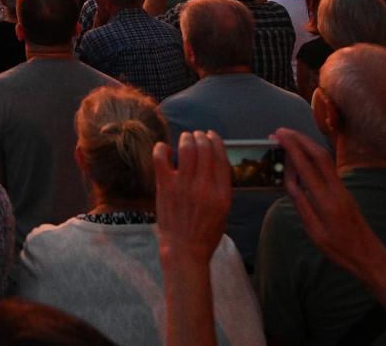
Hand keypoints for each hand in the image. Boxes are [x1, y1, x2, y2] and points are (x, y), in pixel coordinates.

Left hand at [154, 130, 230, 266]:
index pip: (221, 157)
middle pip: (204, 149)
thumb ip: (221, 186)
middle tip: (196, 136)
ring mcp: (184, 186)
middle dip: (200, 137)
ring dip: (186, 139)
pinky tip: (165, 149)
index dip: (216, 142)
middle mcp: (205, 186)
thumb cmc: (205, 232)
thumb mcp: (224, 211)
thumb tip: (214, 161)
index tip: (211, 136)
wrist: (185, 250)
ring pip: (186, 149)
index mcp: (222, 193)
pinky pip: (161, 158)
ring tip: (184, 139)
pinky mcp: (166, 187)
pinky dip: (162, 148)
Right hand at [274, 128, 385, 281]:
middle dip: (300, 139)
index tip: (278, 136)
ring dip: (307, 145)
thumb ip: (302, 206)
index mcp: (326, 201)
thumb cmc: (340, 249)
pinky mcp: (345, 190)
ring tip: (289, 138)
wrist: (369, 255)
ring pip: (326, 159)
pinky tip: (304, 155)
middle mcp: (337, 190)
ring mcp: (343, 188)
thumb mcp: (315, 233)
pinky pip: (328, 167)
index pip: (307, 167)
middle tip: (281, 131)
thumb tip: (289, 183)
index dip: (292, 148)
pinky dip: (314, 156)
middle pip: (319, 155)